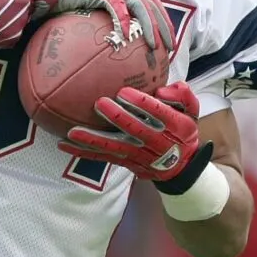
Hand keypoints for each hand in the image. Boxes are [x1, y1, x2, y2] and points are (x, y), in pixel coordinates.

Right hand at [46, 0, 173, 52]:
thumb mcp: (83, 11)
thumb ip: (97, 23)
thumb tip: (103, 49)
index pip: (148, 0)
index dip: (160, 18)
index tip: (165, 38)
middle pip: (151, 2)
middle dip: (163, 25)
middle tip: (169, 47)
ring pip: (140, 4)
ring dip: (150, 26)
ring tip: (154, 45)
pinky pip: (116, 6)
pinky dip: (123, 21)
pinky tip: (125, 37)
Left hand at [58, 82, 208, 182]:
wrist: (182, 166)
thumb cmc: (182, 130)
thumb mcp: (192, 112)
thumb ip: (183, 96)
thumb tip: (163, 90)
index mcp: (175, 126)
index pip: (159, 114)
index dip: (142, 104)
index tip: (124, 91)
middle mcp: (156, 142)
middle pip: (135, 130)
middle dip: (117, 117)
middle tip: (100, 103)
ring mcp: (139, 155)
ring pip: (114, 147)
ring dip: (93, 139)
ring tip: (73, 131)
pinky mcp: (125, 162)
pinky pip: (102, 158)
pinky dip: (82, 152)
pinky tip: (64, 145)